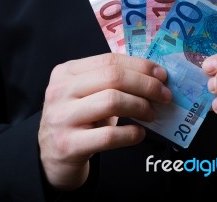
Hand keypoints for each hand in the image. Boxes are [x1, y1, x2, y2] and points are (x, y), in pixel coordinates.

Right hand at [38, 53, 170, 189]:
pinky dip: (131, 134)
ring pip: (112, 101)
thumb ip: (112, 82)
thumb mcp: (88, 94)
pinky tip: (139, 134)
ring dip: (141, 106)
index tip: (162, 75)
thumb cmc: (79, 119)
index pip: (110, 60)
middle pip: (113, 77)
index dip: (141, 66)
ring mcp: (62, 118)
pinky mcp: (68, 145)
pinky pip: (109, 136)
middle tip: (165, 96)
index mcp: (67, 72)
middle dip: (146, 85)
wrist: (52, 155)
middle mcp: (61, 91)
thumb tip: (155, 77)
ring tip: (152, 114)